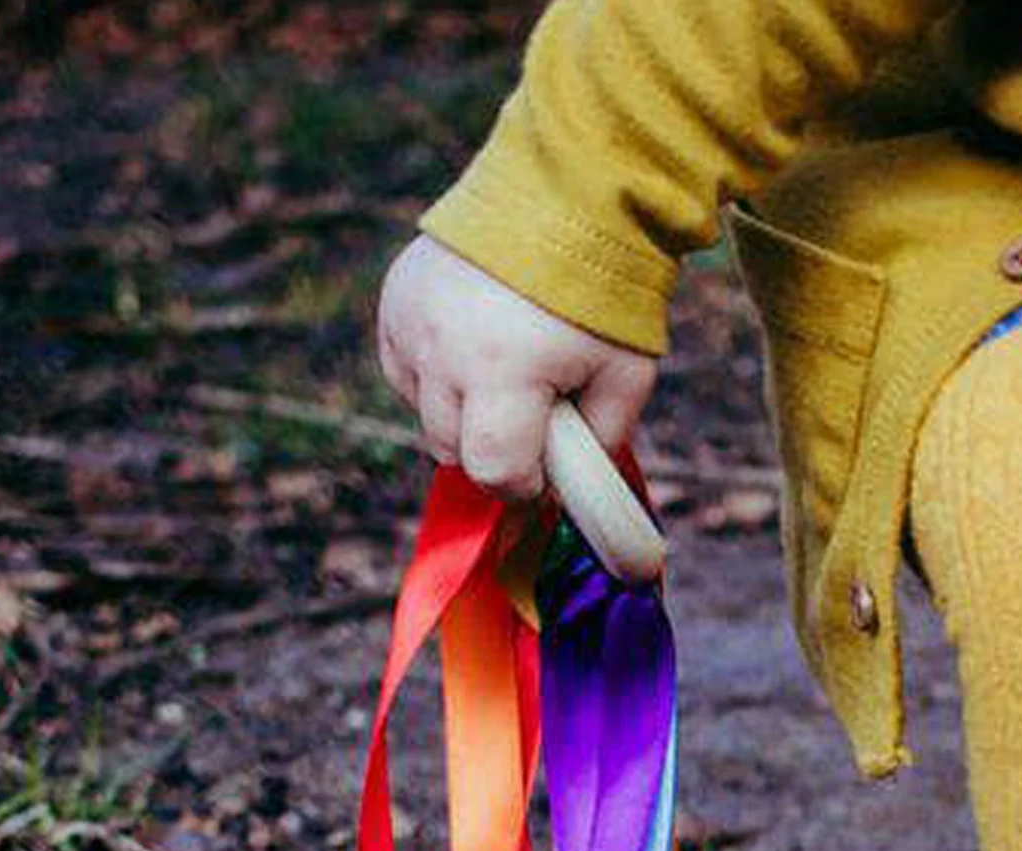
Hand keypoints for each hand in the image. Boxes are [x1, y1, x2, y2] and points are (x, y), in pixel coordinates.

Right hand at [376, 235, 656, 499]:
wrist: (567, 193)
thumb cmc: (604, 293)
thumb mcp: (626, 377)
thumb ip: (599, 443)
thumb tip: (567, 486)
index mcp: (502, 371)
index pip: (493, 471)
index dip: (523, 485)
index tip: (546, 473)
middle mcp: (444, 350)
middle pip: (453, 451)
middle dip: (496, 452)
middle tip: (534, 421)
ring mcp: (412, 322)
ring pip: (425, 416)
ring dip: (463, 418)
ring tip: (507, 378)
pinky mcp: (395, 300)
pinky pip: (404, 373)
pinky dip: (435, 379)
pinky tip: (474, 353)